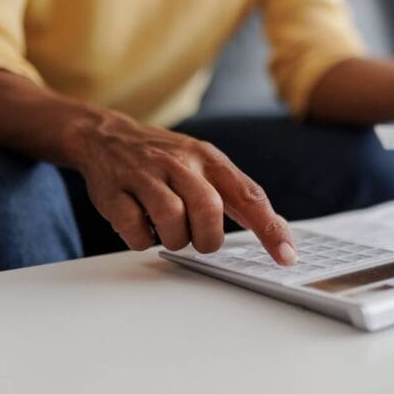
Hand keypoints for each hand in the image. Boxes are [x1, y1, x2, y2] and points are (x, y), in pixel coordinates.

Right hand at [65, 111, 296, 263]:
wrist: (106, 137)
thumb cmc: (165, 159)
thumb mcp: (204, 163)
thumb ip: (236, 194)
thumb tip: (277, 230)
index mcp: (208, 158)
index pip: (249, 194)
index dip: (270, 228)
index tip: (287, 256)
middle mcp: (179, 162)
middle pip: (209, 209)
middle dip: (207, 237)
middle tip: (199, 239)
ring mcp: (145, 175)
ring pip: (171, 219)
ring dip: (174, 239)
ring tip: (168, 231)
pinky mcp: (114, 192)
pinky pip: (135, 229)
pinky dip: (142, 239)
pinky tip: (142, 226)